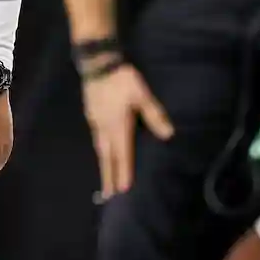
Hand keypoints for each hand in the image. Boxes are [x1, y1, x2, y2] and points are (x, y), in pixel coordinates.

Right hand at [82, 62, 173, 198]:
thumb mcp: (142, 95)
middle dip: (108, 177)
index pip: (122, 155)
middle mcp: (105, 128)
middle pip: (106, 158)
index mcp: (118, 126)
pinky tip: (103, 152)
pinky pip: (96, 139)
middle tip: (107, 196)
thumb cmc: (121, 80)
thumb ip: (154, 115)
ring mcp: (95, 122)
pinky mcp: (91, 115)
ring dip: (103, 166)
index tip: (122, 192)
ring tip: (105, 180)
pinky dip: (101, 151)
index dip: (123, 173)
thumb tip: (168, 135)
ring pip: (100, 149)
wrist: (97, 63)